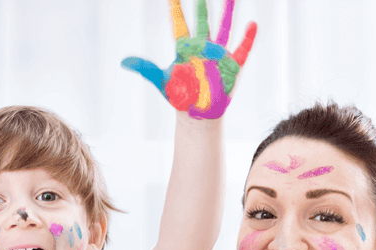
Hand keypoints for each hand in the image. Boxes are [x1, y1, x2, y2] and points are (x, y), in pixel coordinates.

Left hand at [122, 0, 256, 118]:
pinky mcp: (232, 67)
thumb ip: (145, 68)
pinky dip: (247, 38)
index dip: (177, 9)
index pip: (180, 24)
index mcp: (185, 49)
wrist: (198, 113)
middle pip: (203, 22)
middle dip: (202, 6)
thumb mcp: (161, 81)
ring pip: (224, 29)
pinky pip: (242, 50)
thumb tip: (123, 62)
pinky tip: (252, 25)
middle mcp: (202, 48)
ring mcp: (218, 56)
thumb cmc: (180, 96)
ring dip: (228, 13)